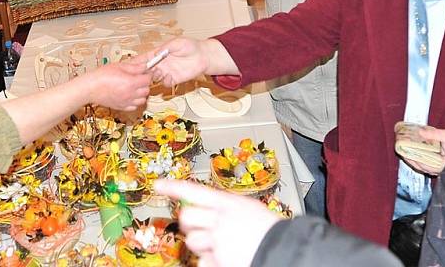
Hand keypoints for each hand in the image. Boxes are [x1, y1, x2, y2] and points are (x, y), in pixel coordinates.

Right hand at [88, 59, 151, 110]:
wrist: (90, 88)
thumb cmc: (101, 76)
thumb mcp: (119, 66)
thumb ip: (134, 67)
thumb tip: (144, 66)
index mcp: (131, 83)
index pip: (148, 79)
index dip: (147, 74)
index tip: (145, 71)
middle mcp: (130, 94)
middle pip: (147, 90)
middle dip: (144, 83)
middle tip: (138, 78)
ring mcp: (126, 102)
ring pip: (142, 100)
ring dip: (141, 93)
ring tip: (134, 87)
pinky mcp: (122, 107)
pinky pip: (134, 107)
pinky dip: (134, 102)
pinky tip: (129, 95)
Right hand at [137, 38, 233, 86]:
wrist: (203, 56)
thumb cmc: (191, 46)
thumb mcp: (177, 42)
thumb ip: (166, 47)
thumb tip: (156, 53)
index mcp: (159, 53)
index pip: (144, 58)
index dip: (136, 61)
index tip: (128, 64)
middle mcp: (161, 63)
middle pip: (146, 70)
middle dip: (141, 72)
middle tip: (139, 73)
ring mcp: (166, 72)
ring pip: (153, 78)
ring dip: (152, 77)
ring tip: (157, 73)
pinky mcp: (174, 79)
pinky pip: (165, 83)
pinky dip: (165, 81)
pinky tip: (169, 77)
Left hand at [154, 179, 278, 266]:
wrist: (286, 252)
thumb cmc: (270, 231)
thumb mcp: (249, 210)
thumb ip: (226, 209)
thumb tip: (207, 208)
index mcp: (229, 203)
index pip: (194, 190)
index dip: (173, 187)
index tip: (158, 186)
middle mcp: (220, 220)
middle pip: (186, 217)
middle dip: (190, 223)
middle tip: (201, 228)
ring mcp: (217, 242)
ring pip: (191, 241)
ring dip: (201, 246)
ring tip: (220, 247)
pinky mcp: (218, 261)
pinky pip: (201, 262)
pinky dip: (209, 262)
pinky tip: (223, 259)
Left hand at [405, 126, 444, 175]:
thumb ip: (434, 134)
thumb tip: (420, 132)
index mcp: (443, 165)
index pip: (422, 164)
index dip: (411, 158)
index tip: (403, 152)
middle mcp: (443, 169)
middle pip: (422, 167)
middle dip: (411, 159)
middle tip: (402, 151)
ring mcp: (444, 168)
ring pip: (426, 166)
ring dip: (416, 159)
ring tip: (408, 151)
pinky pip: (430, 164)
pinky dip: (423, 159)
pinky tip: (418, 152)